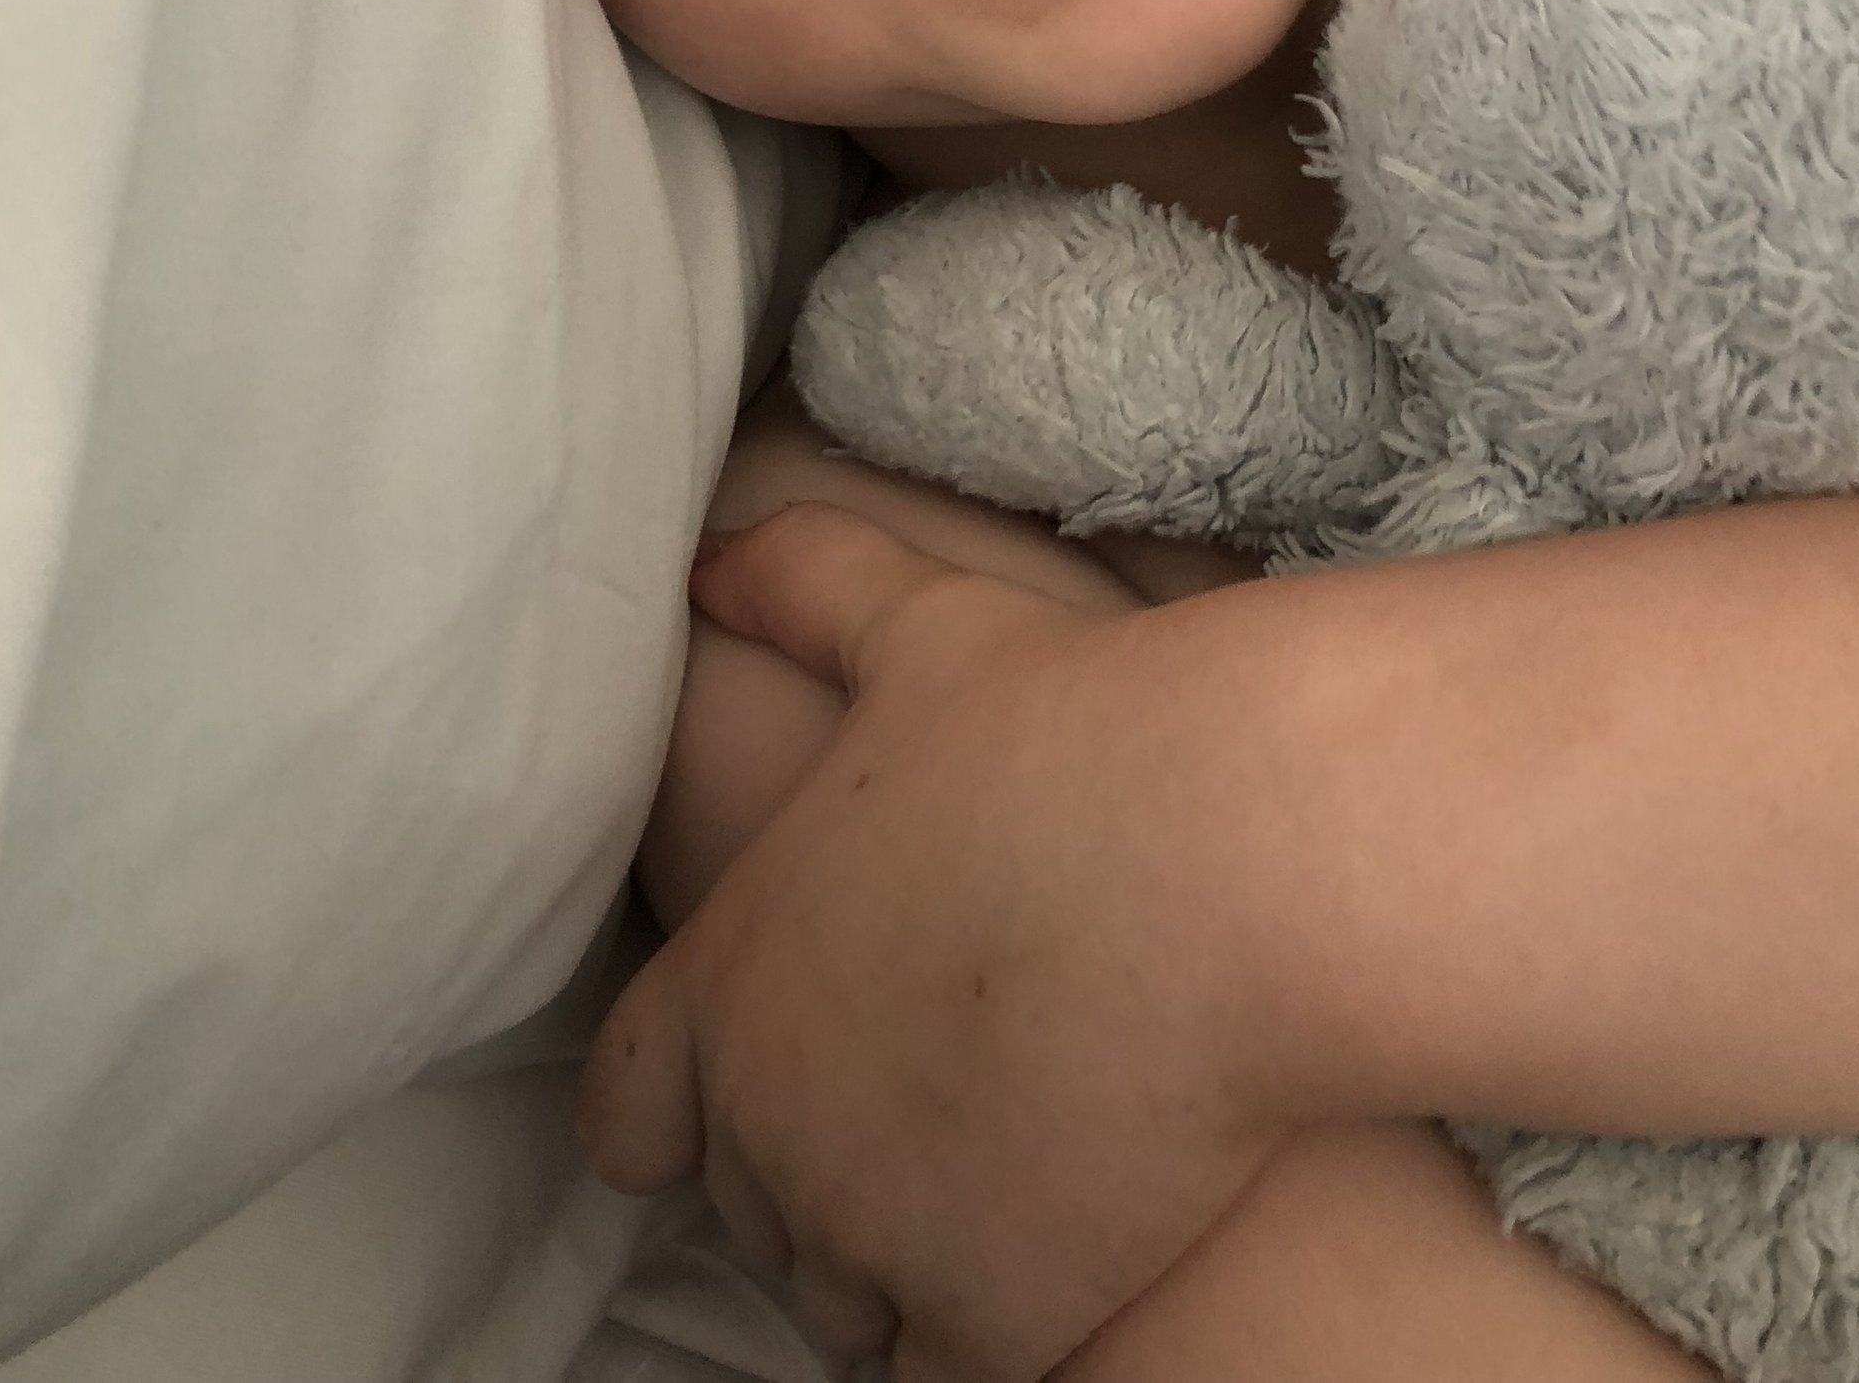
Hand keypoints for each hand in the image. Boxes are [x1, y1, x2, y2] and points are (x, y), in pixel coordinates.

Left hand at [577, 505, 1288, 1382]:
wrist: (1230, 865)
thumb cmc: (1079, 731)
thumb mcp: (922, 625)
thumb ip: (802, 589)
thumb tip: (709, 556)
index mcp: (729, 978)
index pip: (628, 1106)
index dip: (675, 1105)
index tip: (732, 1100)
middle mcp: (768, 1126)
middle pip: (754, 1206)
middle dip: (826, 1168)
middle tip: (940, 1097)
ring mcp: (869, 1238)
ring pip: (849, 1301)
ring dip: (906, 1254)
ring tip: (1008, 1166)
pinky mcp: (987, 1323)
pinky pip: (947, 1368)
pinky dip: (994, 1325)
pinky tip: (1061, 1252)